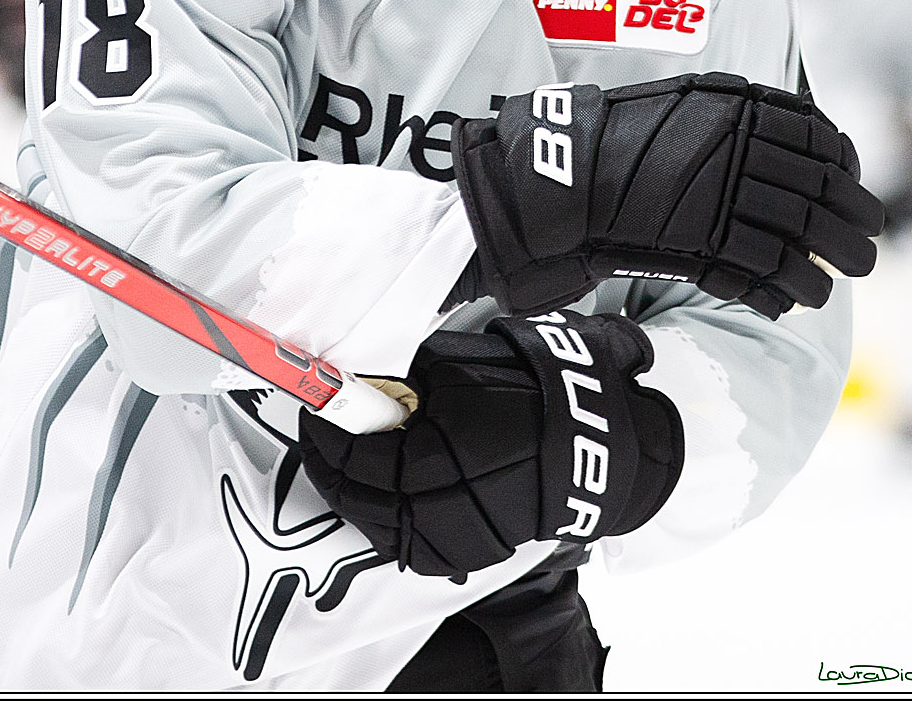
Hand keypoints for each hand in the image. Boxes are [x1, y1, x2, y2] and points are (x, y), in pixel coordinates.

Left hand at [298, 310, 682, 577]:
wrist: (599, 437)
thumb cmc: (536, 386)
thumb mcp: (467, 363)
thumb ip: (414, 379)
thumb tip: (366, 384)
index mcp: (450, 440)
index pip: (362, 449)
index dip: (328, 434)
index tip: (311, 413)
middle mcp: (453, 492)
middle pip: (365, 494)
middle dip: (333, 468)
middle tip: (317, 442)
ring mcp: (465, 528)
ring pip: (385, 528)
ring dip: (353, 500)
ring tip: (338, 471)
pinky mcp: (478, 547)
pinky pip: (417, 549)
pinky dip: (389, 528)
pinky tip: (377, 505)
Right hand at [451, 73, 883, 319]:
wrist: (563, 179)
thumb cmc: (614, 137)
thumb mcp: (682, 102)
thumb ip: (735, 110)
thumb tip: (789, 122)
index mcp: (741, 110)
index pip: (822, 141)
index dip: (845, 171)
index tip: (849, 186)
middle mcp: (742, 152)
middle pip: (824, 195)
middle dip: (853, 226)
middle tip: (862, 248)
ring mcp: (726, 200)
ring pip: (802, 240)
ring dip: (825, 267)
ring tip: (829, 284)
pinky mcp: (707, 245)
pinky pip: (765, 273)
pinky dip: (784, 291)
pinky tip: (789, 300)